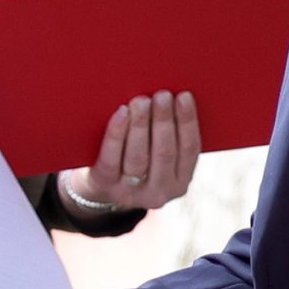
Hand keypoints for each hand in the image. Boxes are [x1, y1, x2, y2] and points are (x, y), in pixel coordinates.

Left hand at [63, 90, 200, 212]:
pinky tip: (121, 113)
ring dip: (141, 125)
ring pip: (138, 156)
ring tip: (141, 101)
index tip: (184, 96)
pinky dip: (117, 133)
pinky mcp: (105, 185)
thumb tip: (170, 96)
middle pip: (164, 153)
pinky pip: (112, 158)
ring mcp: (131, 193)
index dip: (188, 122)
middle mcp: (158, 193)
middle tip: (162, 95)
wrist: (98, 190)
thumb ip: (165, 136)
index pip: (189, 151)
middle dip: (164, 121)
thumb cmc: (133, 159)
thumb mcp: (156, 157)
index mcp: (179, 183)